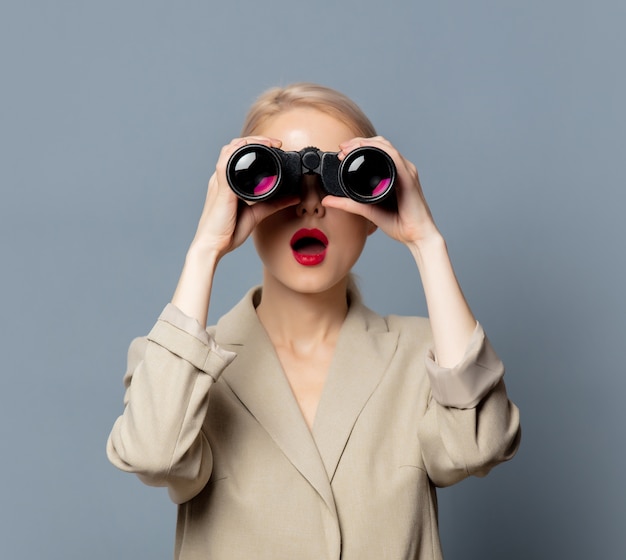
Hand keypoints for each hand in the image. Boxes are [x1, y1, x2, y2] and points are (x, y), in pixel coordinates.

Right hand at [172, 136, 298, 324]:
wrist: (213, 245)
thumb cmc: (228, 231)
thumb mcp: (257, 213)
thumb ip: (275, 203)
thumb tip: (293, 196)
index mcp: (228, 182)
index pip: (239, 155)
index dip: (256, 146)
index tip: (275, 146)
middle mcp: (222, 178)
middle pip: (235, 147)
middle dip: (255, 140)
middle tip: (275, 143)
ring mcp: (219, 182)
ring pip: (230, 150)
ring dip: (249, 142)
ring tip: (268, 143)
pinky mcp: (220, 188)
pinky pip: (226, 164)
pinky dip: (238, 154)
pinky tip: (252, 152)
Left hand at [321, 136, 440, 247]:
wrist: (417, 236)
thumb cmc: (399, 224)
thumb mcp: (368, 210)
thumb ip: (348, 204)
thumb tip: (327, 201)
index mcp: (393, 174)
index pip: (377, 151)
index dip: (359, 146)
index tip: (341, 151)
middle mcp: (401, 170)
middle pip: (381, 144)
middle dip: (360, 141)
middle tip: (342, 148)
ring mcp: (406, 172)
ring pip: (387, 147)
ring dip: (367, 143)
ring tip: (349, 148)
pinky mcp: (409, 178)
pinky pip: (395, 158)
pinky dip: (380, 151)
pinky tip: (367, 150)